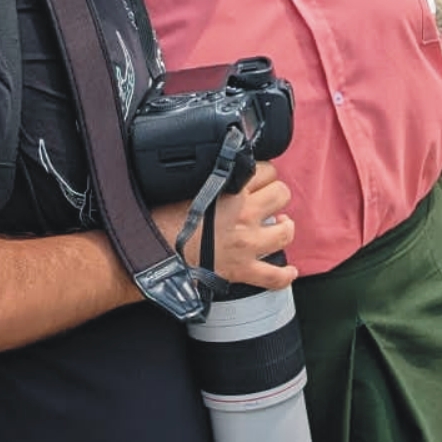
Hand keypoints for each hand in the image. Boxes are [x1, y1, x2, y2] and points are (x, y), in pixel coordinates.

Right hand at [156, 161, 296, 290]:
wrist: (153, 251)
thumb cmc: (163, 217)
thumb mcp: (188, 183)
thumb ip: (212, 173)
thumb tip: (222, 163)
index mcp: (231, 189)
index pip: (265, 170)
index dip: (261, 172)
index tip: (254, 177)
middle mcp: (244, 215)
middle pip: (281, 194)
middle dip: (275, 194)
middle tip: (264, 198)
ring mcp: (247, 244)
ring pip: (286, 232)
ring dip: (284, 227)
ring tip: (277, 224)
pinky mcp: (242, 270)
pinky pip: (273, 277)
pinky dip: (284, 275)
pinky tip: (288, 269)